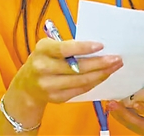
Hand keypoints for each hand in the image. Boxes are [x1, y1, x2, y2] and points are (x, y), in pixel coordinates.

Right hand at [1, 39, 121, 127]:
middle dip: (100, 63)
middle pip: (77, 67)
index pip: (64, 49)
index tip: (101, 45)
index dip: (83, 47)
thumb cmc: (44, 59)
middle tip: (117, 58)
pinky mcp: (56, 98)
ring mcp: (49, 86)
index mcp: (42, 50)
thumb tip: (97, 45)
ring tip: (114, 66)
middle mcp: (43, 68)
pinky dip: (94, 82)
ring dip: (101, 74)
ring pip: (81, 81)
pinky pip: (80, 90)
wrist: (27, 85)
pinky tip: (103, 75)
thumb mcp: (49, 47)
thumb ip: (68, 45)